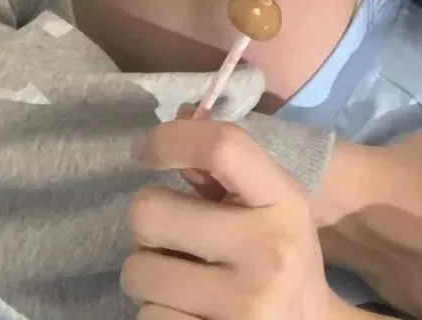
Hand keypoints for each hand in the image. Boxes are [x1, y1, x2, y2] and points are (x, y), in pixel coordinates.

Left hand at [124, 119, 351, 319]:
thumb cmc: (280, 256)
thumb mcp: (269, 205)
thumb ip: (222, 169)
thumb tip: (173, 122)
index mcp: (284, 204)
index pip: (223, 148)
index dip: (171, 139)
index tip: (146, 150)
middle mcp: (268, 253)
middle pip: (150, 212)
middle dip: (150, 222)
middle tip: (173, 234)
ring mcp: (243, 309)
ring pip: (137, 273)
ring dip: (151, 274)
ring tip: (186, 279)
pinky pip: (144, 319)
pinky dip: (158, 313)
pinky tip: (190, 311)